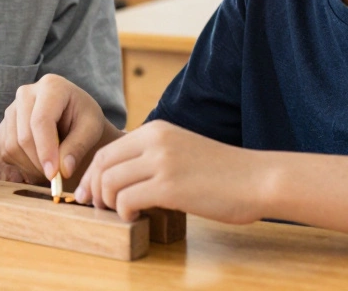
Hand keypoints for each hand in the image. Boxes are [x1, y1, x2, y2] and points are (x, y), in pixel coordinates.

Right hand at [0, 74, 116, 185]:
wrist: (73, 116)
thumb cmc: (84, 119)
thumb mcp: (91, 129)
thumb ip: (78, 147)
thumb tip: (63, 170)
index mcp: (51, 86)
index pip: (41, 121)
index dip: (45, 150)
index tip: (54, 174)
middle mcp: (26, 93)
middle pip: (23, 136)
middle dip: (39, 162)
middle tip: (56, 178)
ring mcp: (11, 108)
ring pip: (11, 146)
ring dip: (30, 167)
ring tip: (50, 170)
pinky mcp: (4, 124)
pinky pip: (5, 151)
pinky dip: (21, 165)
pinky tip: (39, 165)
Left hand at [76, 120, 269, 223]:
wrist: (257, 179)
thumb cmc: (224, 172)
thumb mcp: (182, 149)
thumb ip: (155, 155)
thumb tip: (124, 176)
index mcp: (157, 130)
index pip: (109, 149)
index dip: (93, 174)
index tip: (90, 193)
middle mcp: (155, 140)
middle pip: (103, 164)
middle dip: (93, 189)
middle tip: (95, 208)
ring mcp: (161, 162)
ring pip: (110, 182)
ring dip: (108, 204)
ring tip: (121, 214)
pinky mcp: (169, 186)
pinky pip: (126, 200)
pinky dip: (124, 213)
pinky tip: (137, 219)